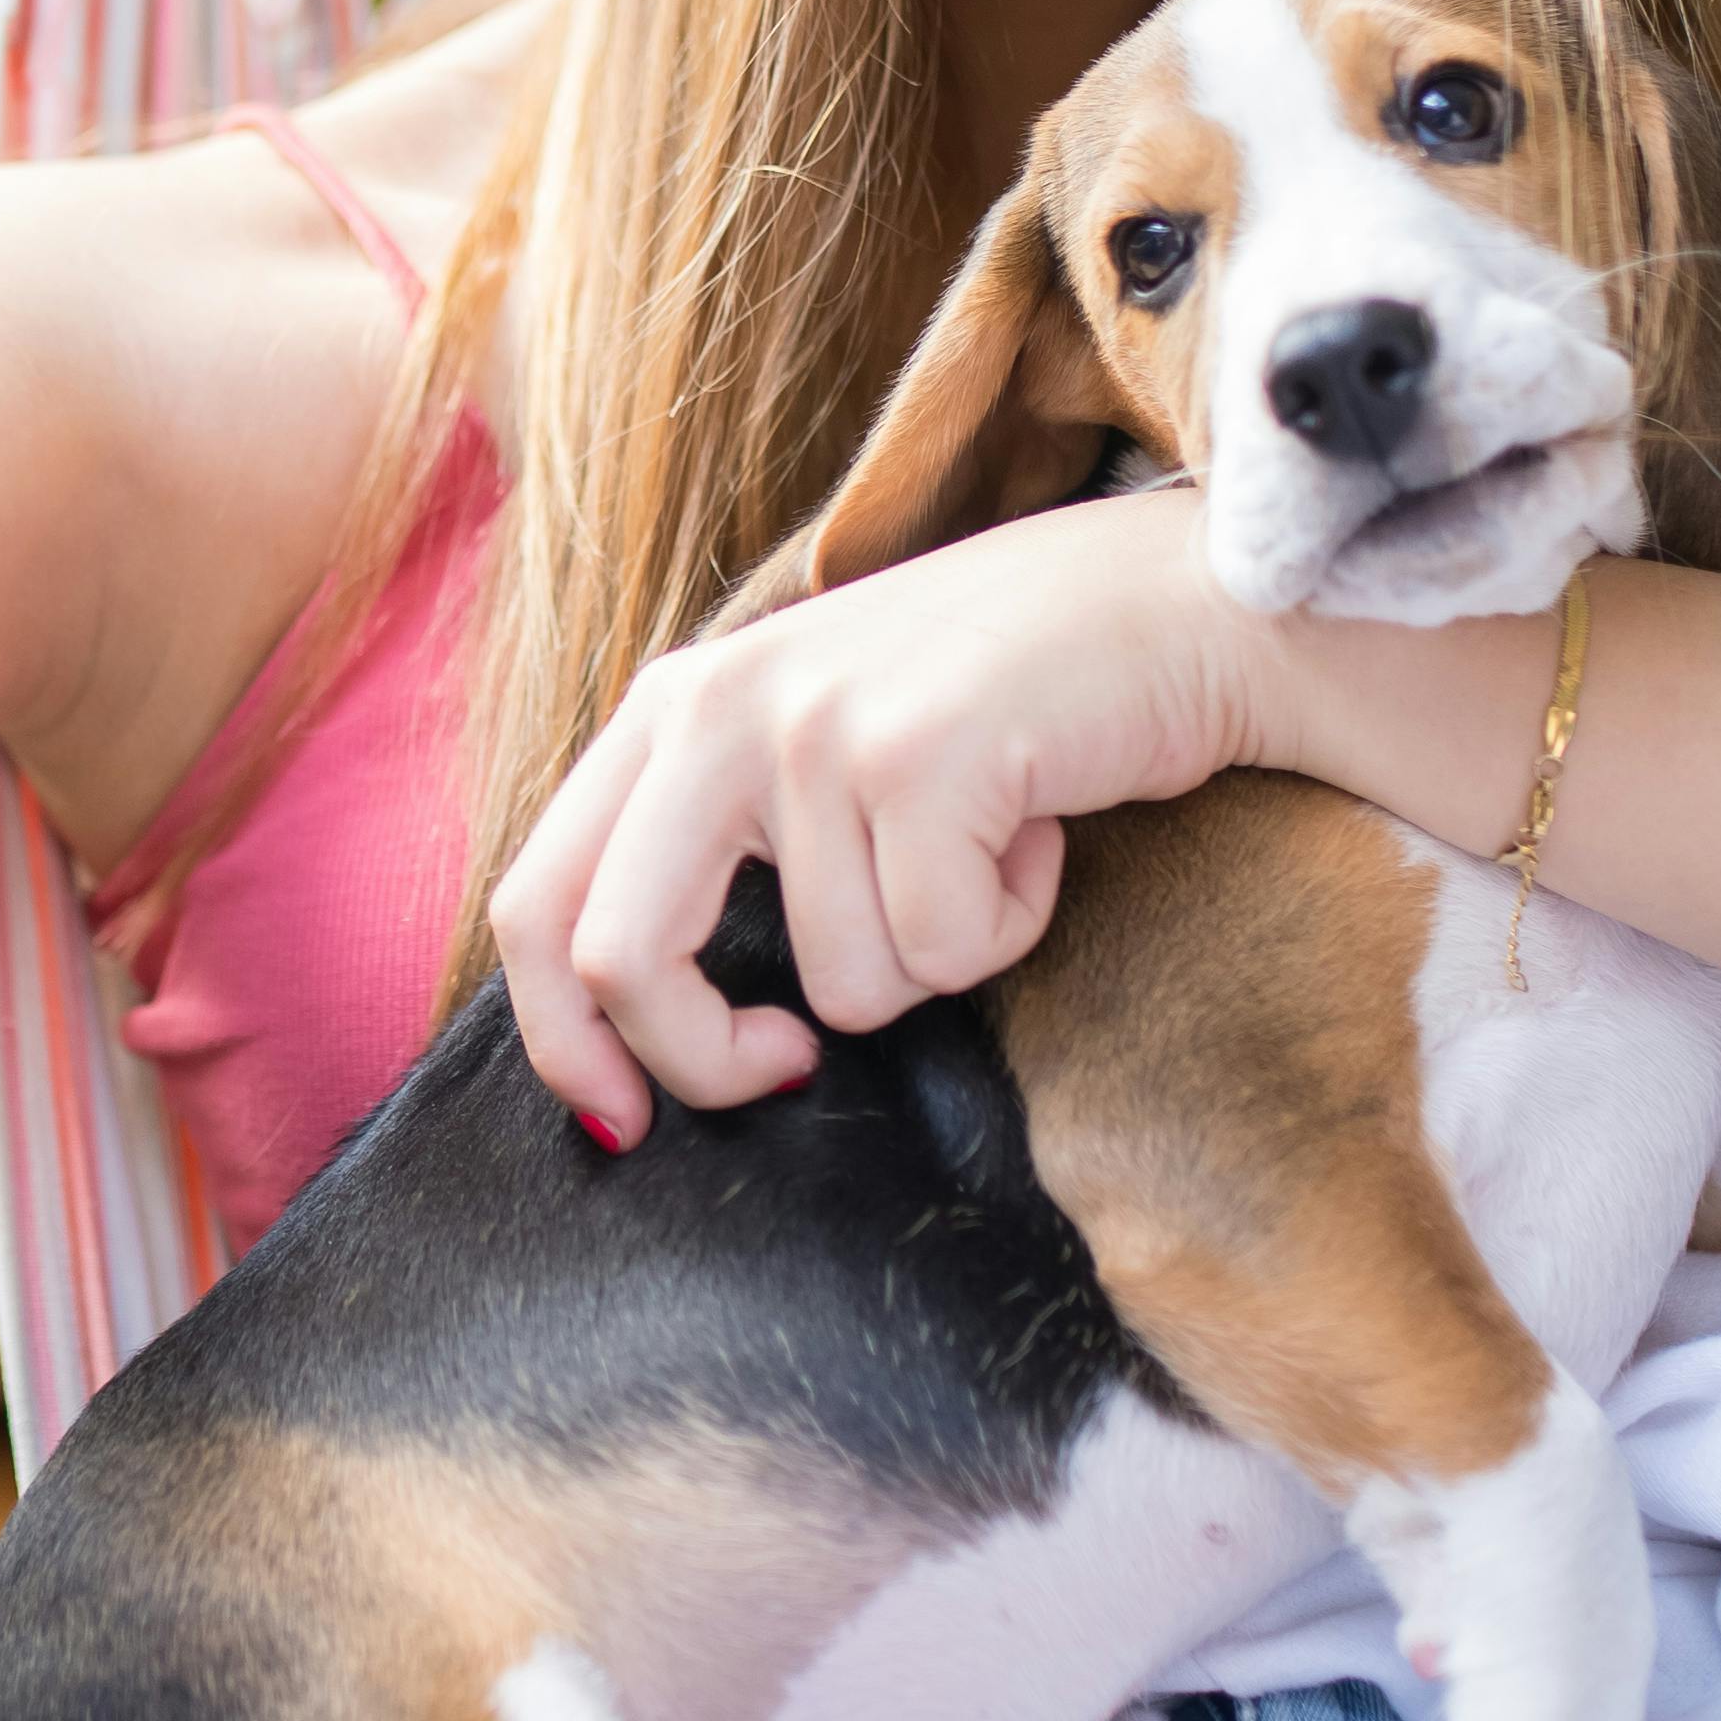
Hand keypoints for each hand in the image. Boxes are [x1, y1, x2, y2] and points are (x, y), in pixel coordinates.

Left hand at [490, 488, 1284, 1136]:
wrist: (1181, 602)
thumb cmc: (1005, 701)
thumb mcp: (817, 750)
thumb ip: (718, 850)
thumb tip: (635, 1043)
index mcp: (673, 708)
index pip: (539, 899)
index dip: (565, 1038)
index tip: (625, 1118)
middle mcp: (719, 704)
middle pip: (623, 958)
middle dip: (705, 1060)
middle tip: (791, 1068)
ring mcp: (816, 728)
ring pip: (838, 984)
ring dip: (937, 955)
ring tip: (986, 845)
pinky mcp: (918, 756)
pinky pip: (941, 954)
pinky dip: (1010, 927)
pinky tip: (1038, 832)